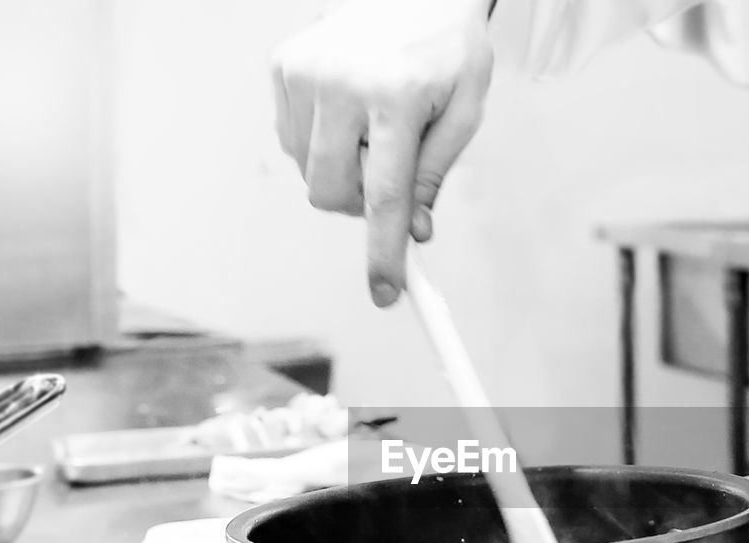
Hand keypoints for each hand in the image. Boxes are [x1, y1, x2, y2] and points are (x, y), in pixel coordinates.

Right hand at [271, 0, 493, 305]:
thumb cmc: (444, 45)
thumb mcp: (465, 108)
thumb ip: (436, 173)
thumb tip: (411, 230)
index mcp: (397, 95)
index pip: (385, 195)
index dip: (384, 251)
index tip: (384, 292)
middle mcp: (342, 83)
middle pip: (332, 192)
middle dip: (360, 204)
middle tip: (389, 177)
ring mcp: (305, 73)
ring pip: (310, 172)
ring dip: (343, 170)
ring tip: (373, 127)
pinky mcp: (283, 67)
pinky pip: (291, 141)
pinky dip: (321, 143)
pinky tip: (348, 112)